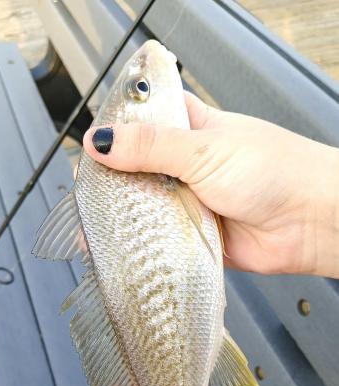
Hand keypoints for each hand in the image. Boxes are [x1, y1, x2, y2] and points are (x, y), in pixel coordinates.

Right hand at [84, 91, 338, 277]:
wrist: (310, 221)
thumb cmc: (273, 171)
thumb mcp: (203, 149)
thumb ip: (150, 147)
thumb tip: (99, 141)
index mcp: (191, 129)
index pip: (143, 123)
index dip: (114, 133)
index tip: (87, 149)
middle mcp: (188, 165)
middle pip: (138, 170)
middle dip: (114, 184)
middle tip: (87, 197)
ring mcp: (192, 201)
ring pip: (148, 208)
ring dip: (127, 218)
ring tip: (95, 227)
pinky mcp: (197, 235)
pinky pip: (164, 240)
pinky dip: (146, 246)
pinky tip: (123, 250)